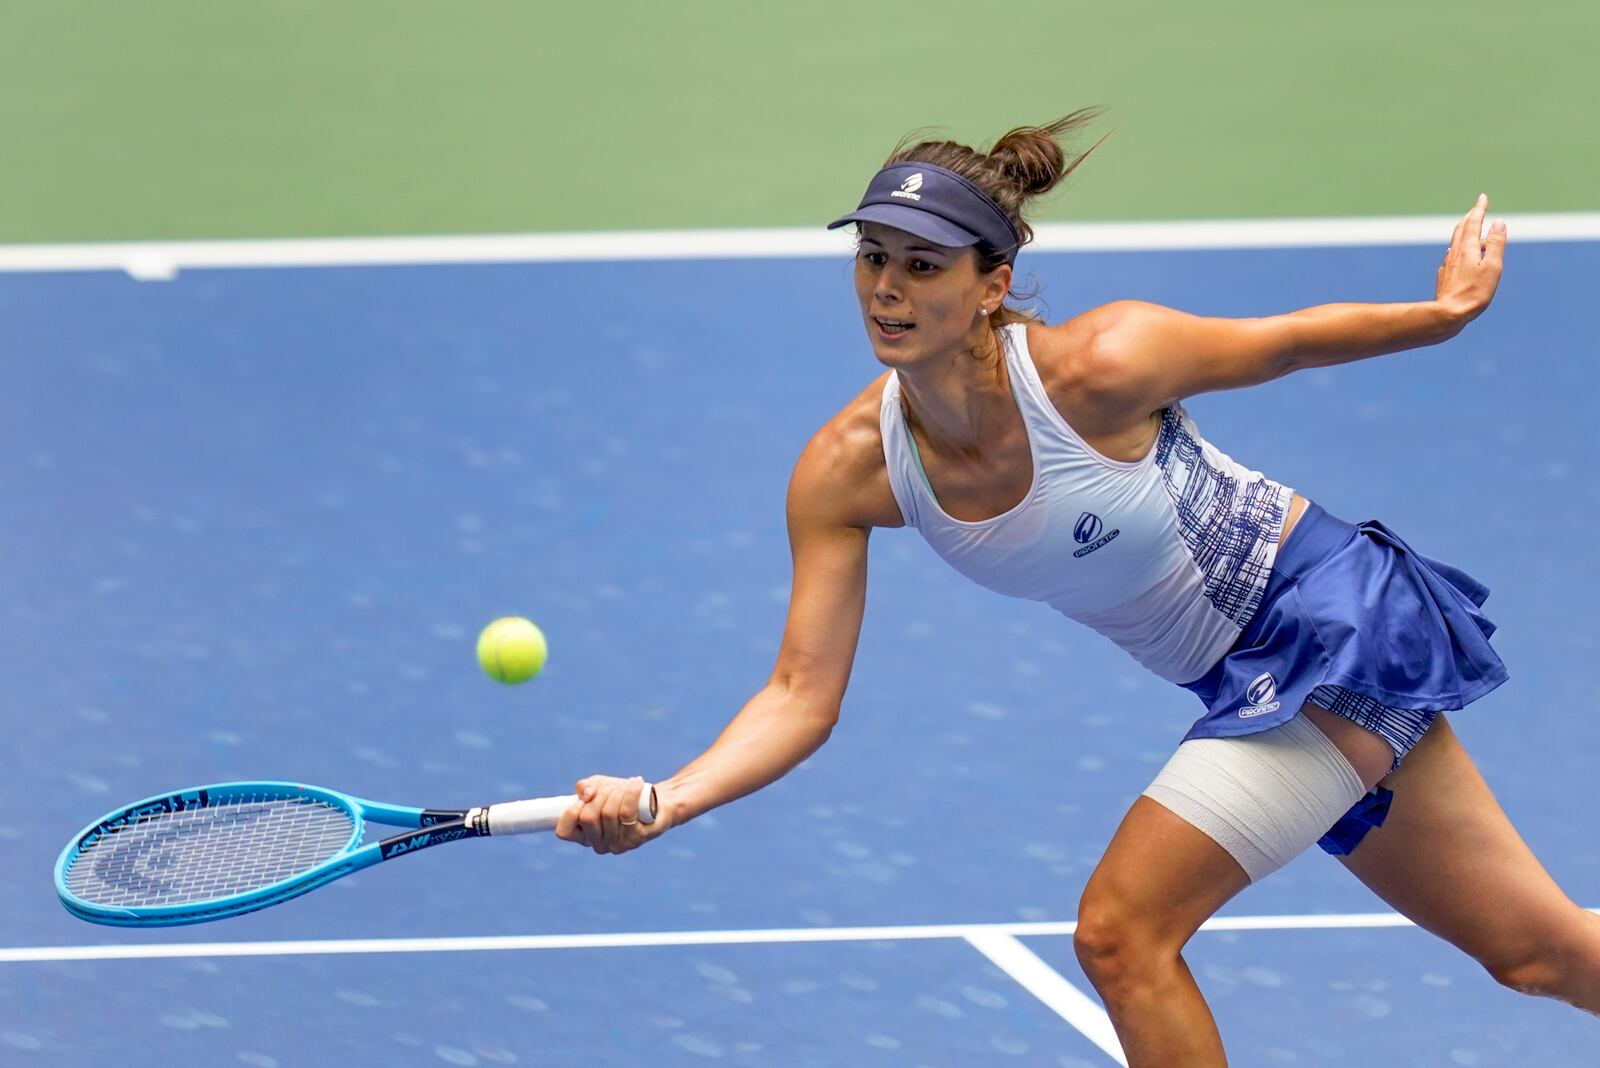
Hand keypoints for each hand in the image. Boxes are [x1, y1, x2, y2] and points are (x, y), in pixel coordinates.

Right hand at [556, 775, 670, 854]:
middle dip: (600, 795)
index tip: (586, 797)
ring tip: (627, 786)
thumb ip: (584, 787)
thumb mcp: (598, 786)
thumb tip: (587, 794)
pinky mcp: (637, 838)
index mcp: (584, 835)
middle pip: (588, 817)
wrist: (656, 799)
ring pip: (608, 813)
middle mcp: (600, 845)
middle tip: (612, 788)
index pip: (564, 831)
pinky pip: (627, 812)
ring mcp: (618, 844)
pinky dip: (630, 793)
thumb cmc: (622, 795)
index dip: (571, 811)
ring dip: (617, 792)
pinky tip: (636, 783)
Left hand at [1435, 193, 1506, 325]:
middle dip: (1470, 217)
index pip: (1473, 222)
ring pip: (1455, 243)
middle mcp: (1454, 253)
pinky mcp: (1445, 276)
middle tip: (1476, 209)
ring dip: (1463, 231)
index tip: (1482, 197)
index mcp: (1467, 248)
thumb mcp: (1493, 266)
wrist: (1449, 313)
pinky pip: (1452, 257)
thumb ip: (1495, 243)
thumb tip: (1498, 222)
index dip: (1479, 209)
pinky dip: (1459, 249)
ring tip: (1469, 228)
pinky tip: (1458, 255)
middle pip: (1461, 229)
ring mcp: (1447, 265)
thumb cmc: (1475, 292)